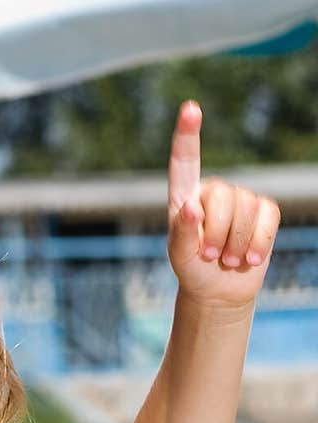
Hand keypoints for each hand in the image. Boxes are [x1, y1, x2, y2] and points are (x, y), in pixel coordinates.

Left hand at [167, 101, 280, 307]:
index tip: (190, 108)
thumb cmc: (193, 270)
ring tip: (227, 260)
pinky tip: (249, 259)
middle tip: (211, 256)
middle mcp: (214, 192)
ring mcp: (241, 199)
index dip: (188, 135)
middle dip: (218, 233)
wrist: (219, 290)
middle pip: (224, 197)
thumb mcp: (179, 257)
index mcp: (185, 196)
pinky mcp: (264, 212)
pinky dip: (258, 243)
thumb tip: (189, 208)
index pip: (186, 162)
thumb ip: (180, 233)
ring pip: (247, 208)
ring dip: (236, 243)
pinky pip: (267, 218)